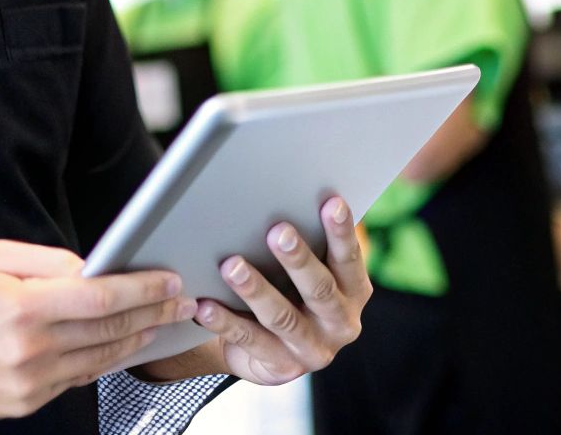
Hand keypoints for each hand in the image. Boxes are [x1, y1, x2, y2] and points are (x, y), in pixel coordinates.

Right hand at [0, 240, 191, 419]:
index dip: (143, 287)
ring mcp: (29, 381)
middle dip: (153, 312)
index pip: (100, 296)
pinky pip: (78, 379)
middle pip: (110, 329)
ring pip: (100, 358)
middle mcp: (29, 348)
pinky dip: (105, 361)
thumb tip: (92, 266)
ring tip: (161, 323)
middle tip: (182, 302)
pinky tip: (123, 346)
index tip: (169, 280)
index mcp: (22, 306)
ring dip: (137, 339)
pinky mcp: (26, 403)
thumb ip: (47, 260)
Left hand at [191, 197, 370, 385]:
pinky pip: (250, 341)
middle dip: (298, 259)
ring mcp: (313, 349)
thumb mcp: (313, 273)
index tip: (331, 202)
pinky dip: (225, 322)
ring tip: (232, 266)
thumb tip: (296, 192)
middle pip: (319, 289)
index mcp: (355, 292)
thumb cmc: (295, 293)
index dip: (341, 231)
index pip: (350, 258)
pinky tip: (205, 306)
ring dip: (255, 289)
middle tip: (278, 231)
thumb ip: (314, 245)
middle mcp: (341, 323)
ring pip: (282, 316)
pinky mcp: (282, 368)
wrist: (277, 352)